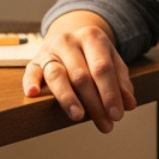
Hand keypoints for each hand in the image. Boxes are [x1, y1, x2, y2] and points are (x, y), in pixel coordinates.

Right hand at [22, 11, 135, 132]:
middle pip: (81, 75)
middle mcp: (68, 41)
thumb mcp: (111, 60)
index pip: (102, 67)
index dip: (110, 93)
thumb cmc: (92, 53)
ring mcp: (49, 51)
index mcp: (91, 36)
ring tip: (78, 116)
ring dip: (68, 98)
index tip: (117, 114)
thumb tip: (128, 104)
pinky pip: (30, 72)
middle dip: (95, 103)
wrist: (68, 34)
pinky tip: (34, 94)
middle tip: (105, 124)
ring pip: (56, 75)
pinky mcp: (34, 62)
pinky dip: (30, 82)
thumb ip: (121, 81)